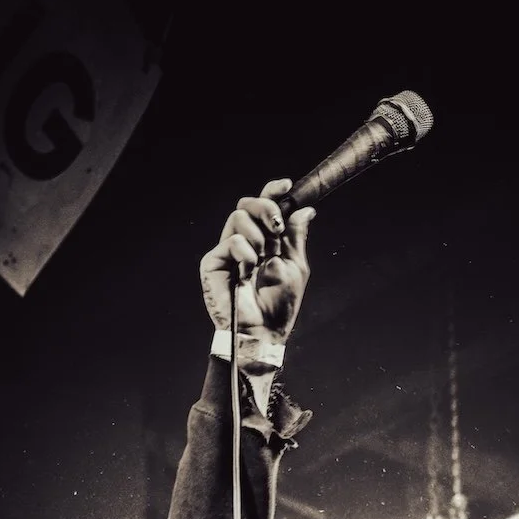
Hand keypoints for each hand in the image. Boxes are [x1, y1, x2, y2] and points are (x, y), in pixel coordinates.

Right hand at [199, 178, 314, 344]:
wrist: (264, 332)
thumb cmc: (279, 308)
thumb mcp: (295, 267)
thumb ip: (296, 237)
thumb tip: (305, 209)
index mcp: (262, 242)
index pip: (262, 208)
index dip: (272, 192)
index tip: (287, 185)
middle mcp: (242, 243)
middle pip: (247, 204)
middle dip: (266, 209)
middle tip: (277, 229)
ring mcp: (226, 252)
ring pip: (238, 217)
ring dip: (258, 238)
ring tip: (262, 261)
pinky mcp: (212, 262)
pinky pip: (232, 241)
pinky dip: (246, 255)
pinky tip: (247, 274)